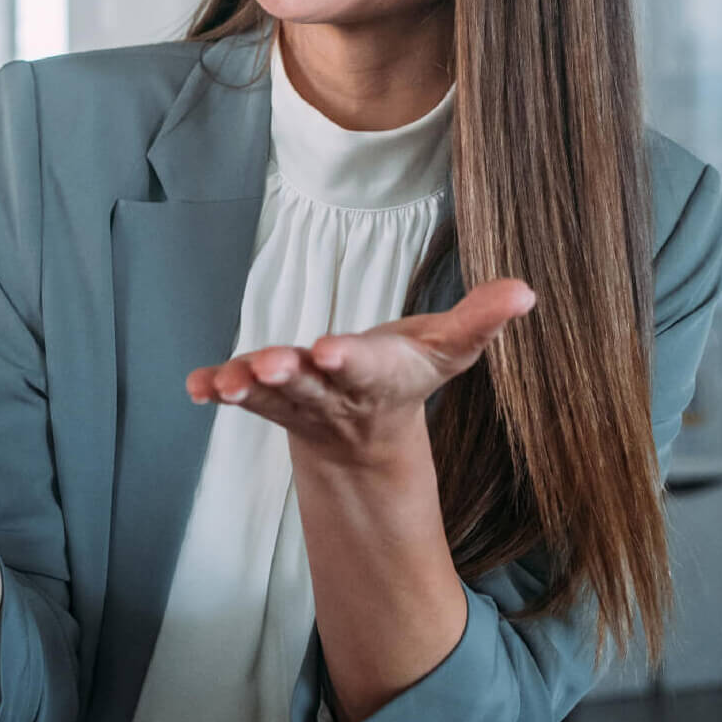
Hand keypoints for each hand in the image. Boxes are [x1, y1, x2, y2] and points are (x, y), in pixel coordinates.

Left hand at [184, 277, 538, 470]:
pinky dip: (215, 391)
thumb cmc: (409, 372)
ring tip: (222, 382)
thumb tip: (526, 290)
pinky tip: (194, 386)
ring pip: (269, 396)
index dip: (348, 361)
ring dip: (246, 388)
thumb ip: (480, 320)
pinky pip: (239, 396)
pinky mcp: (266, 397)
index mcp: (378, 376)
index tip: (329, 351)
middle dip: (289, 374)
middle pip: (310, 385)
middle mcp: (334, 392)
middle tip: (270, 365)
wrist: (367, 431)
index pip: (364, 368)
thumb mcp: (449, 349)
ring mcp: (296, 399)